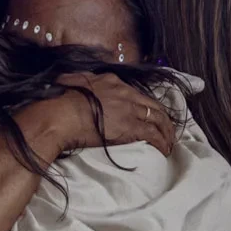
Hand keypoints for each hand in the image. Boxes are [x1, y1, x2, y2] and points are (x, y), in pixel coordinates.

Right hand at [50, 73, 176, 156]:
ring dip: (166, 131)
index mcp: (111, 82)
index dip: (145, 105)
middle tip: (168, 130)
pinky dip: (161, 142)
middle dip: (163, 118)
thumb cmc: (61, 102)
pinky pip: (153, 134)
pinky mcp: (131, 126)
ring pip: (158, 118)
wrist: (62, 113)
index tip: (148, 114)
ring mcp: (129, 109)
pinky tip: (164, 150)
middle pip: (152, 104)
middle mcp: (125, 92)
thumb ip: (79, 81)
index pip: (135, 93)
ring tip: (169, 142)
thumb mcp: (72, 82)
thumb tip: (70, 81)